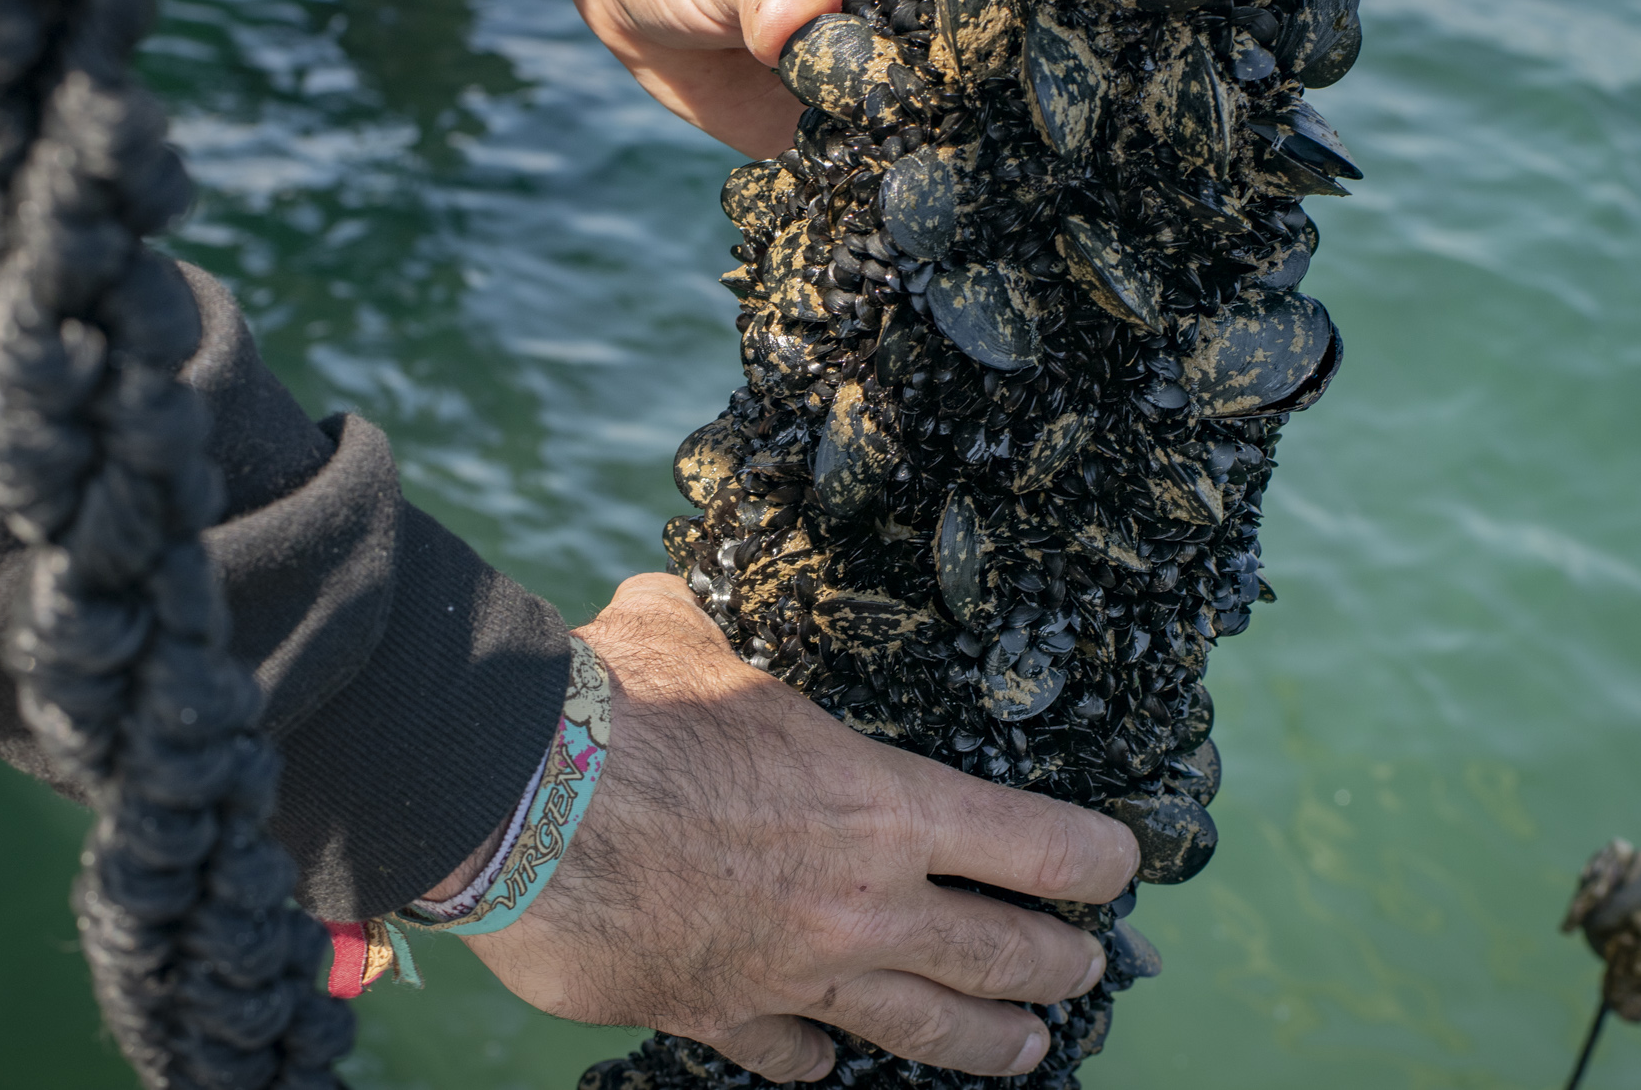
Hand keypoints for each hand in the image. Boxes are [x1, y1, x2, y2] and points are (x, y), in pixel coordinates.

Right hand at [464, 574, 1139, 1082]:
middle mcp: (860, 901)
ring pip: (922, 1029)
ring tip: (1029, 1050)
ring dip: (987, 1041)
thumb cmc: (618, 704)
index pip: (1034, 843)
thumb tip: (705, 595)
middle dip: (1059, 965)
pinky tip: (823, 1057)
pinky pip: (790, 1051)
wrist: (521, 806)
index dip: (1094, 859)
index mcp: (880, 800)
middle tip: (1086, 971)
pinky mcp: (717, 1014)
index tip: (1118, 866)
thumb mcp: (696, 626)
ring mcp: (793, 971)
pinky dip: (814, 1053)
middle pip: (1000, 954)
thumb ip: (732, 628)